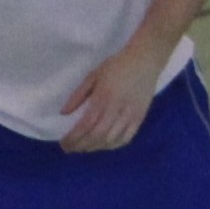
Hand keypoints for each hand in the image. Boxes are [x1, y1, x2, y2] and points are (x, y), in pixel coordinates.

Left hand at [60, 36, 164, 152]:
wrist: (145, 60)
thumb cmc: (116, 66)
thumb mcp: (93, 76)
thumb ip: (78, 95)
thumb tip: (64, 113)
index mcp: (104, 97)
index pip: (86, 125)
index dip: (73, 138)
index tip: (64, 143)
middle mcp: (117, 109)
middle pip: (97, 136)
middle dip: (81, 145)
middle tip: (71, 148)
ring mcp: (130, 115)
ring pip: (111, 140)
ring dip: (95, 147)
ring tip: (84, 147)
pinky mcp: (140, 118)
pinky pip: (126, 138)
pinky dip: (113, 146)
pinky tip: (103, 145)